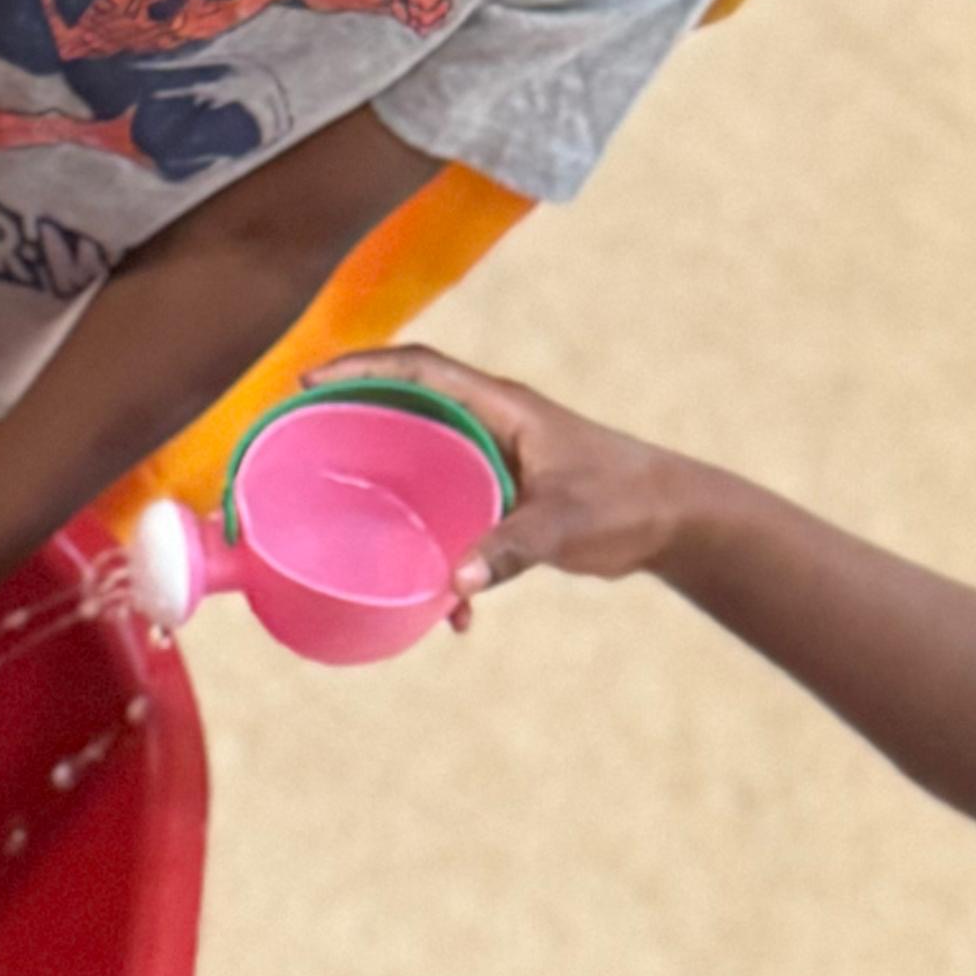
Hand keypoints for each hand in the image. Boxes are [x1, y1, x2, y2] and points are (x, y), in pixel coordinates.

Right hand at [299, 351, 697, 603]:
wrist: (673, 520)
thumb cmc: (626, 501)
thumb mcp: (566, 523)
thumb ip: (512, 548)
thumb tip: (455, 583)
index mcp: (500, 408)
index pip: (420, 368)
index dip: (362, 366)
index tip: (311, 379)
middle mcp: (491, 425)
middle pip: (408, 407)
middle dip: (355, 418)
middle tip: (301, 439)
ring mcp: (496, 461)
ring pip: (425, 465)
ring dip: (392, 495)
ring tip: (348, 523)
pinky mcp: (505, 499)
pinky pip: (455, 516)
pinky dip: (445, 557)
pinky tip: (452, 608)